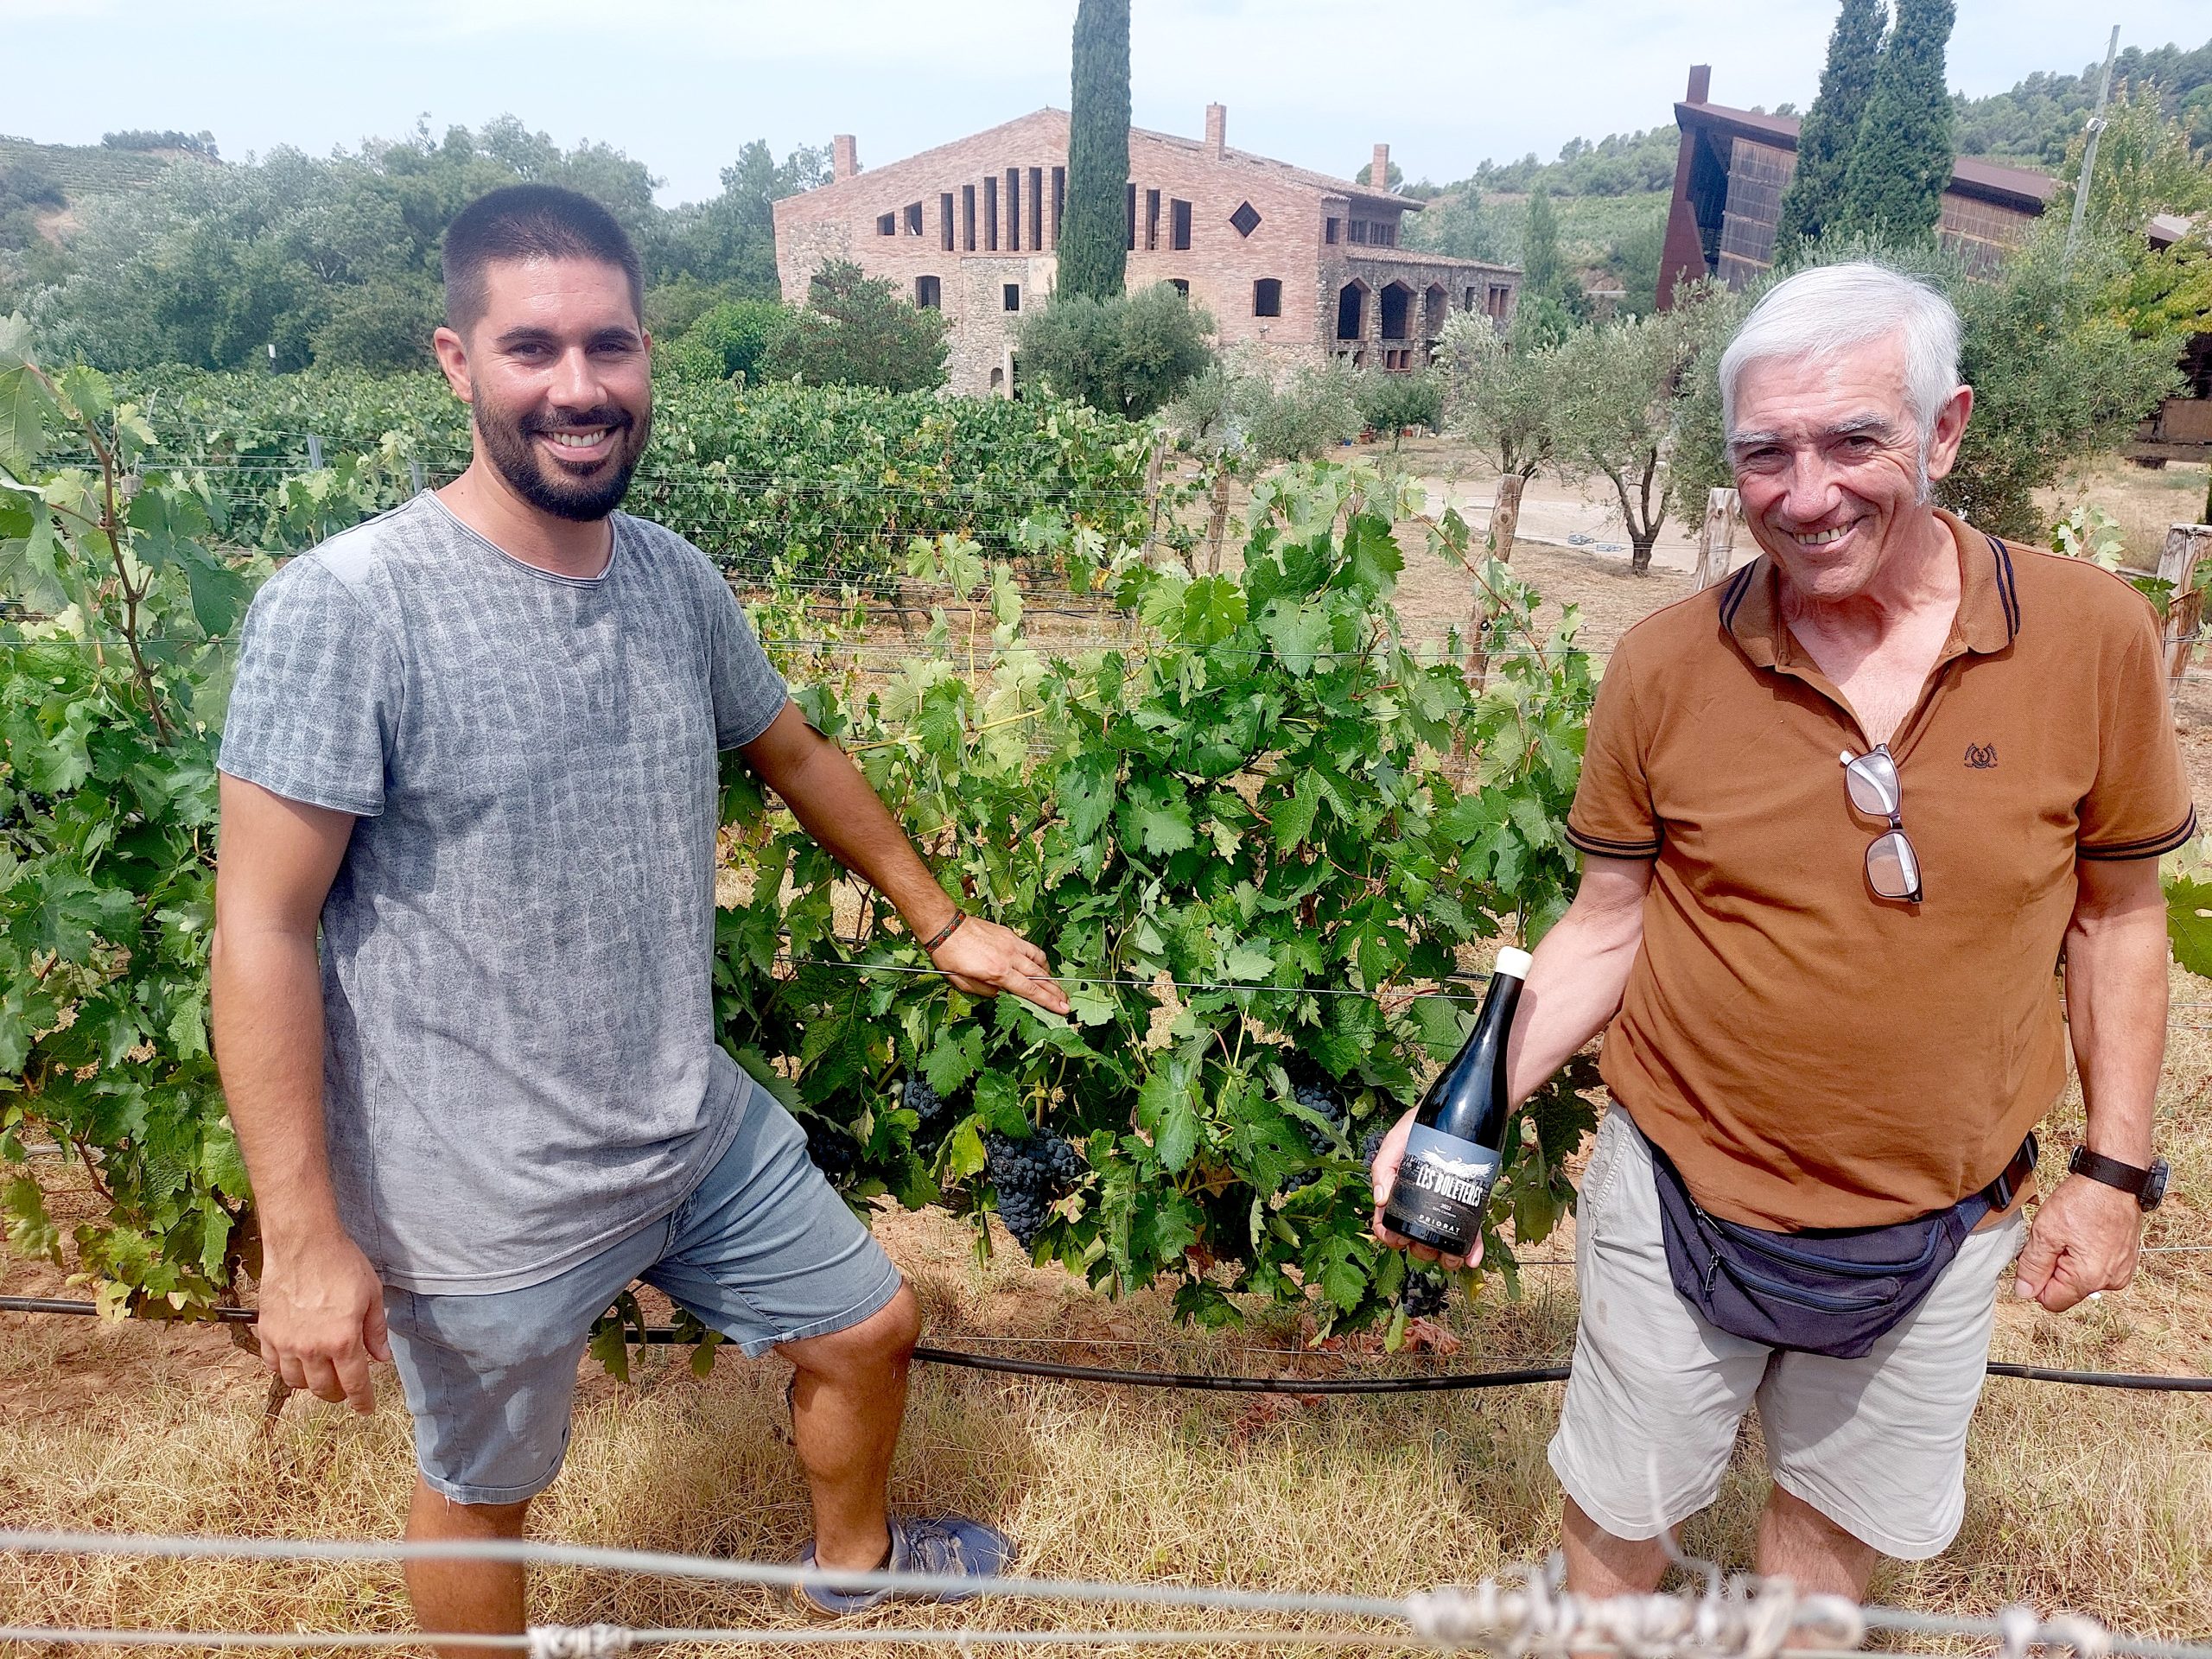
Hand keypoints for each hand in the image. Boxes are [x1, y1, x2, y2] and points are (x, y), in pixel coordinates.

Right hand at [255, 1228, 390, 1412]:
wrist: (303, 1243)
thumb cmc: (342, 1264)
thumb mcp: (372, 1295)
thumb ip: (376, 1331)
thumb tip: (382, 1358)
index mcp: (342, 1341)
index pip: (354, 1384)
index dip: (361, 1401)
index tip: (365, 1409)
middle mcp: (312, 1348)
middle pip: (323, 1389)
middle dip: (337, 1394)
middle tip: (346, 1388)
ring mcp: (286, 1342)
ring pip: (296, 1381)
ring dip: (311, 1383)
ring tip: (322, 1373)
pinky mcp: (267, 1332)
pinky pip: (273, 1364)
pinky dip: (285, 1368)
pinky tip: (297, 1360)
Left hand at [929, 915, 1071, 1016]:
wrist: (946, 926)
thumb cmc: (949, 956)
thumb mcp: (963, 983)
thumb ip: (987, 992)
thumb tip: (1004, 994)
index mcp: (998, 972)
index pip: (1030, 990)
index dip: (1048, 1001)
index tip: (1062, 1009)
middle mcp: (1009, 958)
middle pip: (1040, 977)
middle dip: (1056, 992)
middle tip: (1067, 1003)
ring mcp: (1011, 944)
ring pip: (1039, 961)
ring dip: (1050, 976)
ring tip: (1056, 987)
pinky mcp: (1010, 935)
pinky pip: (1031, 949)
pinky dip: (1040, 959)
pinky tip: (1041, 966)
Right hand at [1369, 1108, 1483, 1272]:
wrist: (1459, 1113)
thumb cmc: (1421, 1126)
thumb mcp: (1397, 1141)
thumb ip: (1383, 1166)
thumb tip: (1379, 1200)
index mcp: (1399, 1193)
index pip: (1388, 1224)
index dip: (1389, 1237)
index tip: (1397, 1239)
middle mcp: (1422, 1206)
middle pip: (1417, 1240)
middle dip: (1420, 1249)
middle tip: (1427, 1243)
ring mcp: (1446, 1208)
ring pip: (1442, 1242)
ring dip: (1446, 1257)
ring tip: (1452, 1255)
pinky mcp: (1469, 1206)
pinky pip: (1469, 1234)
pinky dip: (1471, 1250)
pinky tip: (1472, 1258)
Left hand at [2011, 1173, 2143, 1312]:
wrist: (2116, 1179)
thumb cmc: (2084, 1201)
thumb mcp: (2045, 1232)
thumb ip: (2033, 1266)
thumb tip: (2024, 1292)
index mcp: (2089, 1279)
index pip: (2051, 1301)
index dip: (2036, 1281)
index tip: (2037, 1256)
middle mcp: (2111, 1282)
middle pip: (2066, 1290)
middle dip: (2053, 1269)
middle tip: (2055, 1239)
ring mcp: (2121, 1271)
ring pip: (2080, 1278)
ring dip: (2069, 1261)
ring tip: (2072, 1233)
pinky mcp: (2126, 1261)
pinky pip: (2096, 1267)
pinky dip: (2085, 1255)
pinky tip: (2085, 1233)